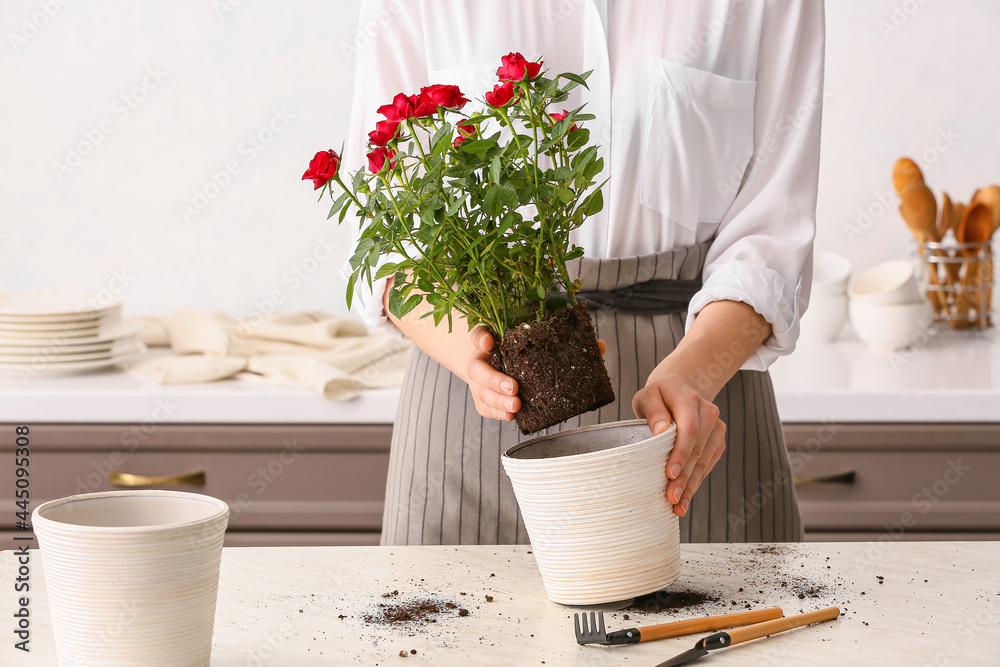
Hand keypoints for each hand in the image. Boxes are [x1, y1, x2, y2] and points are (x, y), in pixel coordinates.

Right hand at [465, 328, 606, 421]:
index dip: (482, 337)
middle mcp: (481, 360)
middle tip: (514, 387)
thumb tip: (598, 346)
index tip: (490, 341)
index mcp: (492, 339)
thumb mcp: (538, 340)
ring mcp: (480, 381)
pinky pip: (485, 408)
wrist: (500, 363)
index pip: (479, 334)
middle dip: (493, 379)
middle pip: (477, 369)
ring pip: (480, 392)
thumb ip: (565, 341)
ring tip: (516, 406)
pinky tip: (511, 416)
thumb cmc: (524, 350)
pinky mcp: (483, 398)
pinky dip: (497, 413)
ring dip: (497, 401)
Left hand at [632, 375, 725, 517]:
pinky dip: (696, 483)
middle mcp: (709, 413)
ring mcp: (717, 428)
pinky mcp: (717, 442)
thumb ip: (654, 412)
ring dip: (691, 486)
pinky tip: (685, 498)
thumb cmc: (659, 396)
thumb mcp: (648, 397)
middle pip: (697, 450)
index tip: (670, 474)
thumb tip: (661, 431)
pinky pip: (707, 465)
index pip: (689, 430)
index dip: (681, 454)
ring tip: (678, 506)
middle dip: (684, 478)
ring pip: (704, 462)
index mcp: (689, 400)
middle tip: (672, 499)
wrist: (679, 390)